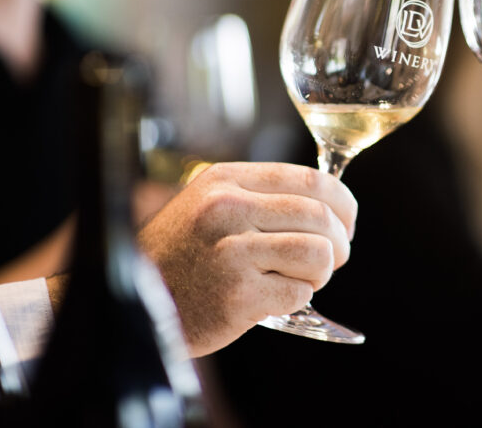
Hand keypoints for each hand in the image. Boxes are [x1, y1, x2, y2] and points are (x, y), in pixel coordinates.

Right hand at [137, 162, 356, 356]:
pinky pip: (299, 292)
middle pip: (319, 215)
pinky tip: (276, 298)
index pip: (309, 178)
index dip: (342, 201)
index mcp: (226, 180)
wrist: (134, 304)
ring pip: (317, 253)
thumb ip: (260, 197)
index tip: (347, 221)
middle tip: (335, 258)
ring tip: (304, 278)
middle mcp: (227, 209)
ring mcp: (231, 252)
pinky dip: (298, 298)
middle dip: (340, 241)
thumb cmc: (182, 257)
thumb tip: (329, 204)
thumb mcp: (210, 205)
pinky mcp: (237, 295)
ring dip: (323, 271)